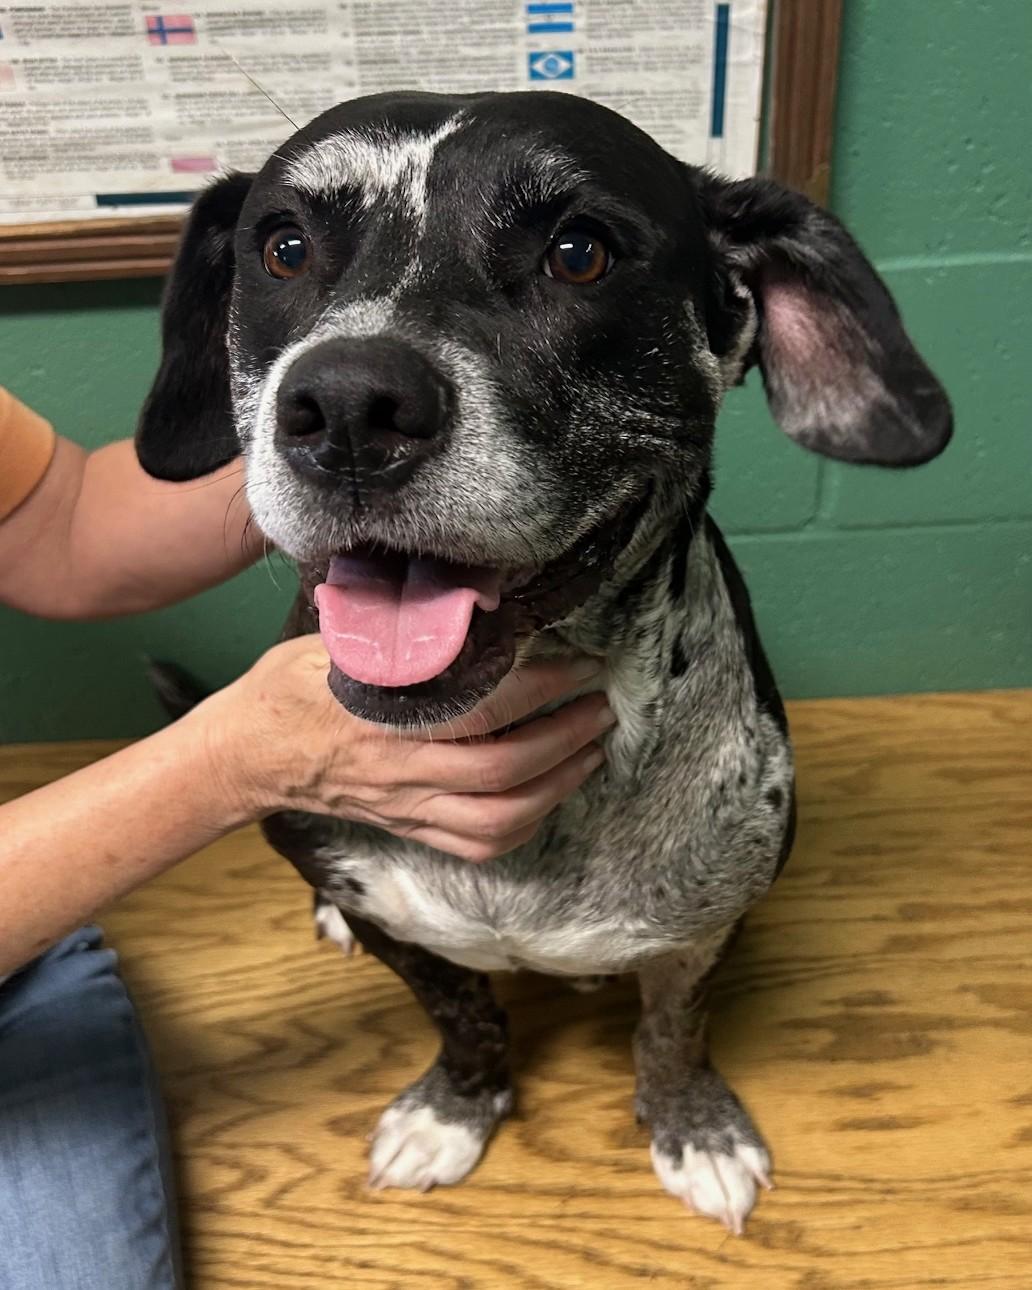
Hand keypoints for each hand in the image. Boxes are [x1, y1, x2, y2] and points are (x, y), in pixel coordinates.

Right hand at [198, 636, 613, 861]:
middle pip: (503, 769)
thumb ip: (398, 633)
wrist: (248, 756)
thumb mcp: (336, 642)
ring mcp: (406, 807)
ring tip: (591, 752)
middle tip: (602, 708)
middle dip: (565, 739)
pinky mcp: (407, 828)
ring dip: (556, 787)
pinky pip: (476, 845)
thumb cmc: (289, 688)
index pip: (482, 706)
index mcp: (383, 715)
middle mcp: (400, 768)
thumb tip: (466, 601)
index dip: (542, 686)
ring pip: (498, 818)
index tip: (581, 663)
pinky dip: (523, 825)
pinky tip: (548, 796)